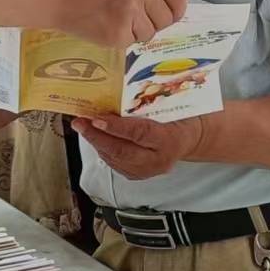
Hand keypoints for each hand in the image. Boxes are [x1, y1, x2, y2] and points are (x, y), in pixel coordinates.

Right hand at [55, 0, 188, 47]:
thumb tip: (173, 9)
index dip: (175, 10)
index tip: (168, 16)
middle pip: (167, 18)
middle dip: (152, 23)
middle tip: (129, 18)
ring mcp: (129, 8)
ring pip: (150, 33)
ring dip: (134, 32)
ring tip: (110, 17)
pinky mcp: (117, 31)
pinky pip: (131, 42)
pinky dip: (118, 39)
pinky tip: (101, 24)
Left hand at [75, 113, 206, 180]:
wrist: (189, 138)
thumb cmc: (179, 116)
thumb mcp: (169, 106)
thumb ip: (145, 105)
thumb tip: (114, 95)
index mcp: (170, 140)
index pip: (139, 134)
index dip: (116, 127)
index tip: (96, 119)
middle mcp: (159, 160)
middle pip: (122, 151)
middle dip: (96, 136)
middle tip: (80, 123)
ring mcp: (148, 171)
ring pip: (115, 159)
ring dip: (96, 142)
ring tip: (83, 127)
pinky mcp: (138, 175)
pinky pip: (115, 163)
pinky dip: (102, 149)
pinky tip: (94, 137)